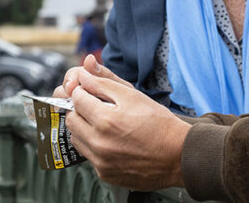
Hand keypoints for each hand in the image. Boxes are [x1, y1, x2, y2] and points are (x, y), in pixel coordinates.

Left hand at [58, 56, 190, 190]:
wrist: (177, 155)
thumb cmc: (159, 123)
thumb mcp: (133, 95)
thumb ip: (104, 83)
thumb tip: (83, 74)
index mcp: (105, 120)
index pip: (76, 98)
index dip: (83, 90)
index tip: (90, 90)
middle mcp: (99, 143)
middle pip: (71, 119)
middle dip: (79, 109)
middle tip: (95, 105)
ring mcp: (100, 161)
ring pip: (76, 139)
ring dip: (83, 128)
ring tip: (103, 123)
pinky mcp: (105, 174)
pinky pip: (88, 156)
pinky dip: (93, 145)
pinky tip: (110, 140)